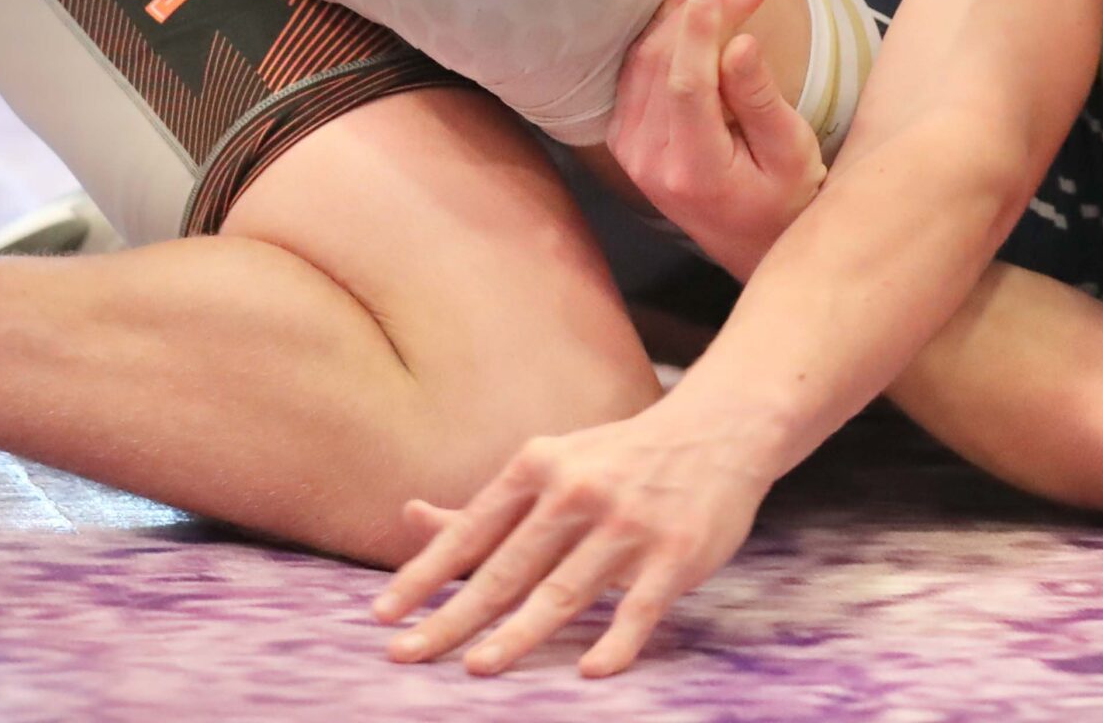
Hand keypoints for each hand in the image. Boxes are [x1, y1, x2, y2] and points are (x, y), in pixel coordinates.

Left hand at [372, 393, 781, 676]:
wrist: (720, 430)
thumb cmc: (619, 458)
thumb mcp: (553, 464)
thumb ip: (487, 504)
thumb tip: (410, 517)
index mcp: (541, 466)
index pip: (472, 531)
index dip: (425, 575)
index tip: (382, 615)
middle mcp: (579, 492)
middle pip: (507, 569)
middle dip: (453, 616)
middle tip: (405, 654)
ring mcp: (629, 524)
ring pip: (565, 591)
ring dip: (519, 634)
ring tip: (477, 667)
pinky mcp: (675, 554)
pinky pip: (639, 608)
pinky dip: (616, 642)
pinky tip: (589, 672)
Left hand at [608, 0, 825, 277]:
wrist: (753, 243)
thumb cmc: (785, 199)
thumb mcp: (790, 152)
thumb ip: (760, 98)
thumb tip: (740, 43)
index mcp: (692, 171)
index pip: (686, 84)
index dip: (698, 28)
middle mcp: (649, 162)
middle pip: (662, 65)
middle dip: (702, 11)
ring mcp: (630, 152)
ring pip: (643, 63)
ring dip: (681, 17)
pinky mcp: (626, 139)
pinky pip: (637, 74)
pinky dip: (664, 38)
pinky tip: (693, 12)